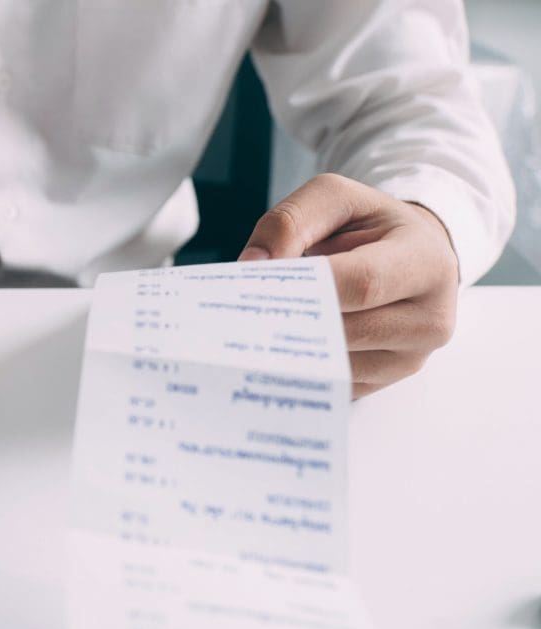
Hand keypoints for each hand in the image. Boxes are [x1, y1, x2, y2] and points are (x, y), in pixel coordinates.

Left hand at [239, 173, 458, 398]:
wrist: (412, 256)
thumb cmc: (371, 226)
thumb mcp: (336, 199)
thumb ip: (291, 221)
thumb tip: (253, 265)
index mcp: (427, 263)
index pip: (363, 283)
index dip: (309, 287)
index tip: (258, 283)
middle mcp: (431, 318)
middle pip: (347, 331)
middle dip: (291, 321)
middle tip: (241, 314)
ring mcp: (411, 358)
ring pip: (337, 366)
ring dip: (290, 351)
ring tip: (252, 331)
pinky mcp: (386, 382)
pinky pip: (333, 386)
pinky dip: (298, 370)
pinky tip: (272, 352)